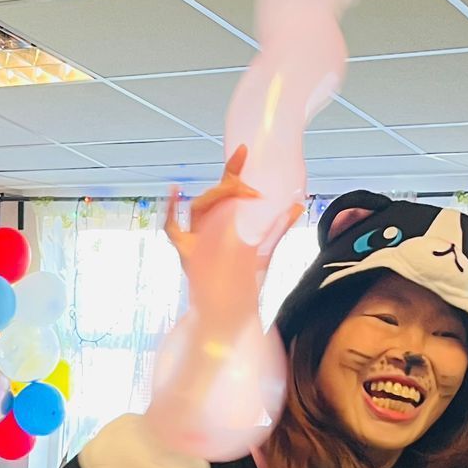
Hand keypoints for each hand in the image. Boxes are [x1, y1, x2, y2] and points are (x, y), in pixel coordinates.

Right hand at [164, 148, 301, 338]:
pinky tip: (175, 191)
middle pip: (211, 197)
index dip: (232, 171)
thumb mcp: (265, 253)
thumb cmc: (244, 287)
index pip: (225, 192)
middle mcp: (206, 231)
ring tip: (237, 189)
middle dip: (228, 185)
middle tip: (248, 185)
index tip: (244, 150)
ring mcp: (195, 242)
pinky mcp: (188, 256)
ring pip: (198, 207)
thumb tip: (296, 204)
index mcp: (222, 226)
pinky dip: (171, 210)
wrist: (232, 317)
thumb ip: (277, 229)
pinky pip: (173, 229)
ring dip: (216, 195)